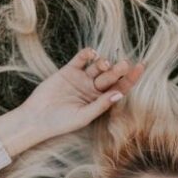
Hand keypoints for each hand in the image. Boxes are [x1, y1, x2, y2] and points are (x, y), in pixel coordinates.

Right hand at [19, 47, 144, 139]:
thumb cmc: (61, 123)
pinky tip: (92, 54)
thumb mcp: (84, 116)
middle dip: (118, 70)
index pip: (120, 87)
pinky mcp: (68, 71)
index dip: (131, 78)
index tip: (141, 67)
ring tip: (104, 65)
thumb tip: (120, 93)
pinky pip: (81, 59)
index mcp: (101, 101)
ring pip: (98, 66)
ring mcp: (81, 79)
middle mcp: (93, 89)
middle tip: (124, 64)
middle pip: (111, 76)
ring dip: (104, 63)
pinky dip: (87, 54)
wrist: (36, 118)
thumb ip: (101, 104)